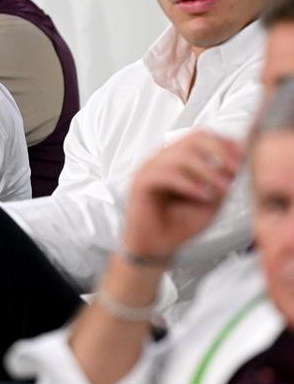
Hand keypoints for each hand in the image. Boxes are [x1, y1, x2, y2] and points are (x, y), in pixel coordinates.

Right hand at [122, 131, 241, 261]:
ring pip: (182, 154)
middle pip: (193, 138)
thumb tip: (238, 162)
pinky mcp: (141, 183)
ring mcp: (150, 169)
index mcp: (177, 159)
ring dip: (208, 170)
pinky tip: (202, 195)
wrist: (157, 247)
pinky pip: (167, 174)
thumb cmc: (179, 224)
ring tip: (221, 188)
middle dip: (219, 151)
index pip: (201, 136)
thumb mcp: (211, 200)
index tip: (242, 158)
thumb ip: (222, 180)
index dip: (224, 143)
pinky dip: (190, 184)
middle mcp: (163, 159)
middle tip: (234, 170)